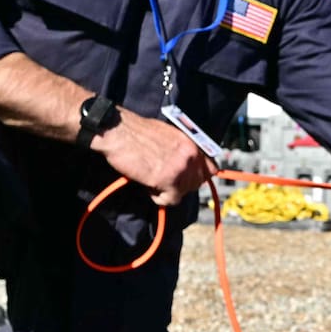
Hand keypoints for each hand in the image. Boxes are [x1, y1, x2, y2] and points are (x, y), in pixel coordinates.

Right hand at [91, 110, 216, 206]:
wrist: (119, 131)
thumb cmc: (138, 131)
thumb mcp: (170, 135)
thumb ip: (182, 149)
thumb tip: (187, 164)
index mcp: (193, 142)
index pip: (211, 169)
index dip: (197, 176)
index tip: (185, 178)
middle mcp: (191, 155)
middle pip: (196, 184)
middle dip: (180, 184)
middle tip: (162, 179)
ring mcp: (180, 167)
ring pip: (183, 192)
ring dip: (167, 190)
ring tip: (152, 179)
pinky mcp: (167, 180)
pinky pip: (170, 200)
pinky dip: (158, 198)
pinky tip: (148, 186)